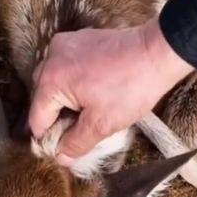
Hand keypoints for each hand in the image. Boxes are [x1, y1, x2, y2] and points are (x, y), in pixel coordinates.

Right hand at [29, 18, 192, 163]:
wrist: (158, 54)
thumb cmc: (131, 89)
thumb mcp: (102, 124)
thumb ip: (76, 143)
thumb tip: (61, 157)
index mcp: (51, 79)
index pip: (37, 118)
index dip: (48, 139)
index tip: (62, 151)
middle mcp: (51, 57)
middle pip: (43, 99)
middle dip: (57, 119)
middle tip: (78, 134)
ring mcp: (66, 44)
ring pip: (55, 83)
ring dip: (66, 102)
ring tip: (87, 116)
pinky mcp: (81, 39)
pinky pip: (67, 68)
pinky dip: (74, 84)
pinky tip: (92, 96)